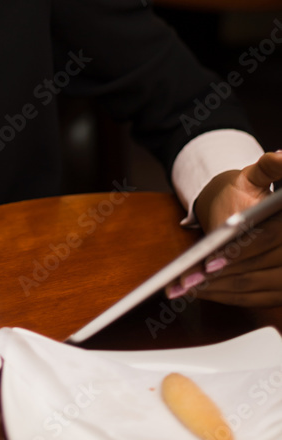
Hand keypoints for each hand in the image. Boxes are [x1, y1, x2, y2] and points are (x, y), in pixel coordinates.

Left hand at [166, 151, 281, 306]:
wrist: (249, 211)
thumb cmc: (248, 193)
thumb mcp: (254, 175)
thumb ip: (268, 167)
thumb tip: (280, 156)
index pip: (267, 241)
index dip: (239, 253)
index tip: (208, 262)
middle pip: (256, 271)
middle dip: (219, 279)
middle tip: (186, 281)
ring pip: (252, 289)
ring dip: (217, 292)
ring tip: (184, 288)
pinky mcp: (278, 292)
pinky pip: (251, 300)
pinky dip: (225, 298)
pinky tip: (200, 293)